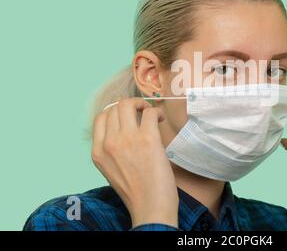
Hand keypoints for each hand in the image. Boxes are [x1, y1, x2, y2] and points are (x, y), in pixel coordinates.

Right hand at [92, 97, 178, 227]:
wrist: (150, 209)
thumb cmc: (137, 192)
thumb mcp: (112, 171)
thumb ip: (112, 151)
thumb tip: (123, 130)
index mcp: (97, 153)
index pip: (100, 118)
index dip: (115, 111)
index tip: (128, 115)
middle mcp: (109, 144)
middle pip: (114, 107)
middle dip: (130, 105)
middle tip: (142, 112)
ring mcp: (127, 140)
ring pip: (128, 104)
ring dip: (142, 105)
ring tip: (151, 114)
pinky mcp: (148, 139)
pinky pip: (150, 113)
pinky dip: (157, 112)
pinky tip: (161, 121)